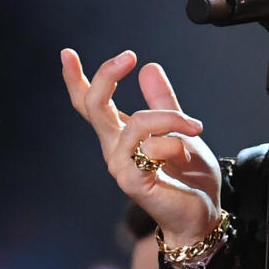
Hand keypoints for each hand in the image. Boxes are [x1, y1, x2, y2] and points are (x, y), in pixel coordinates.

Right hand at [62, 49, 222, 247]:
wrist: (201, 215)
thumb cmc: (190, 177)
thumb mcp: (179, 130)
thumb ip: (163, 103)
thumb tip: (148, 68)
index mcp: (122, 136)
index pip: (90, 106)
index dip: (76, 79)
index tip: (67, 53)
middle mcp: (115, 150)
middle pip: (95, 106)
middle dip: (107, 76)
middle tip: (129, 57)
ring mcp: (120, 166)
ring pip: (136, 122)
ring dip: (171, 119)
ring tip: (194, 128)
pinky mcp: (133, 181)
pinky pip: (152, 148)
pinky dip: (176, 145)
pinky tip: (186, 156)